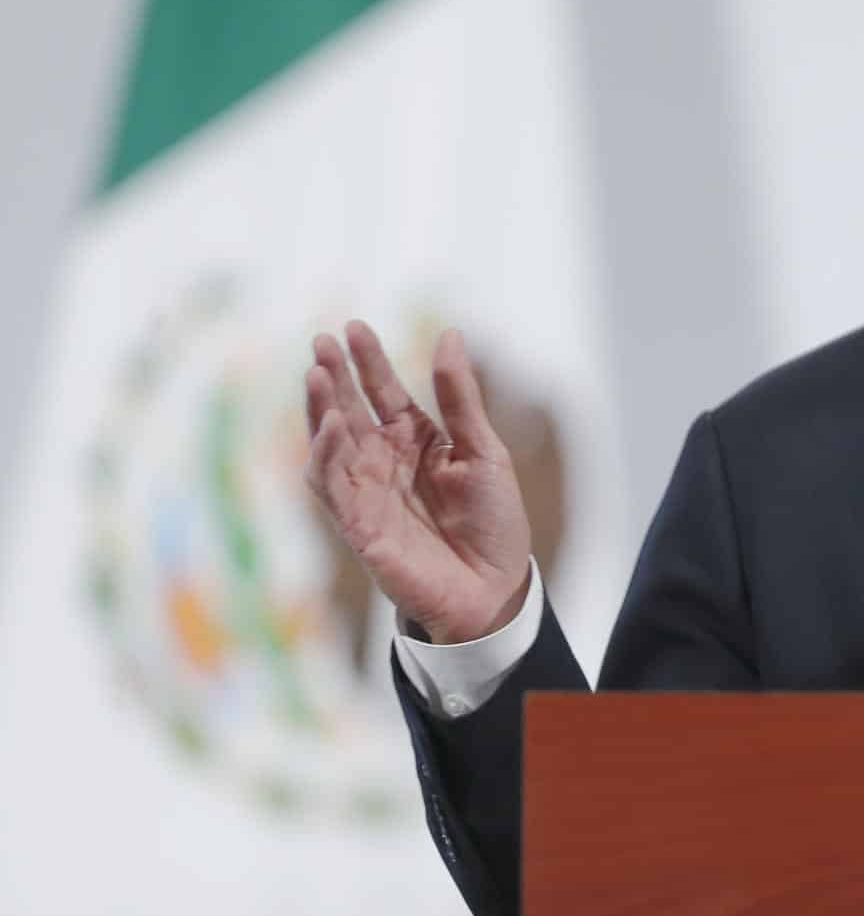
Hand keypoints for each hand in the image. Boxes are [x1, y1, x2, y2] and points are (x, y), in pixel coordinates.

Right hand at [304, 320, 532, 644]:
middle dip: (334, 376)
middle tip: (321, 341)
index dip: (368, 361)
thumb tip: (449, 336)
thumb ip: (460, 399)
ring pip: (331, 444)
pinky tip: (330, 425)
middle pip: (350, 410)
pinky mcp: (359, 525)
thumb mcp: (483, 451)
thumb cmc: (494, 523)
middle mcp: (385, 461)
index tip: (354, 327)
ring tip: (316, 373)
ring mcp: (368, 492)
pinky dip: (326, 455)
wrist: (495, 589)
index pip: (383, 392)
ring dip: (320, 409)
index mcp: (416, 441)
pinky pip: (333, 486)